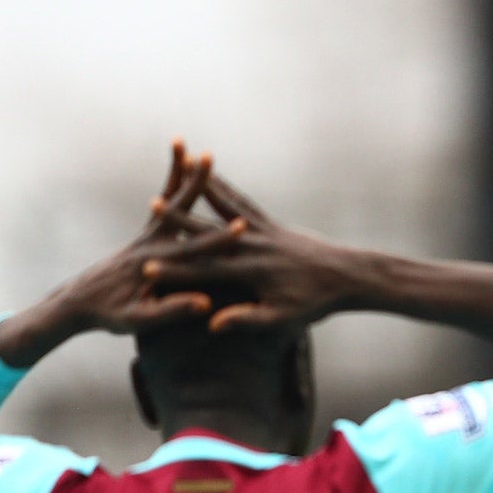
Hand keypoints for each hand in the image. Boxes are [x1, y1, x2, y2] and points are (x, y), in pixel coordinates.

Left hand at [0, 146, 242, 365]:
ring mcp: (146, 236)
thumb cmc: (109, 315)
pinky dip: (172, 187)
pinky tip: (181, 174)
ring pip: (167, 199)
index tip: (241, 226)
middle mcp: (150, 243)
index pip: (194, 250)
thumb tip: (203, 303)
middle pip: (177, 208)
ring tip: (187, 148)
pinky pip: (162, 205)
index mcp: (157, 264)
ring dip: (180, 174)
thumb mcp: (140, 320)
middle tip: (206, 158)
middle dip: (194, 183)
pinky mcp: (143, 236)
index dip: (219, 240)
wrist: (78, 303)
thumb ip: (171, 310)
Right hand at [140, 168, 361, 331]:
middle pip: (209, 230)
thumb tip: (211, 322)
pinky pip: (243, 203)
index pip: (205, 272)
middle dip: (180, 218)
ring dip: (202, 189)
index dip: (174, 272)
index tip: (145, 270)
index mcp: (251, 272)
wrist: (347, 276)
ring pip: (226, 206)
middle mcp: (254, 245)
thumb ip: (247, 320)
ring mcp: (263, 231)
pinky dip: (225, 190)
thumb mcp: (282, 318)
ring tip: (180, 170)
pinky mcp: (271, 224)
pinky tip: (212, 179)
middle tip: (152, 204)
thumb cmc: (315, 302)